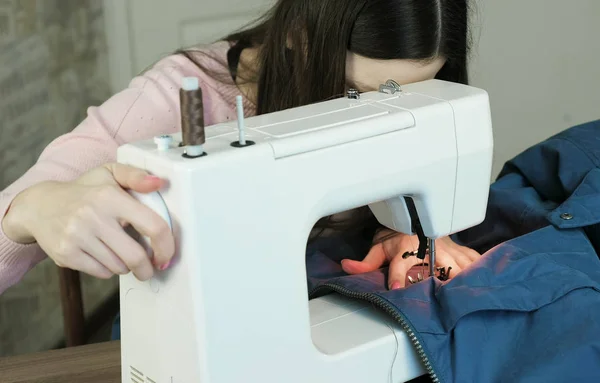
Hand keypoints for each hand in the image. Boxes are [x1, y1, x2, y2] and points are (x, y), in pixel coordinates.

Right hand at [2, 163, 174, 280]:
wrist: (39, 206)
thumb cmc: (84, 191)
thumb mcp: (109, 173)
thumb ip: (136, 175)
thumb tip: (159, 182)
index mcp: (110, 196)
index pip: (152, 226)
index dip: (166, 246)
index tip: (166, 255)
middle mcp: (93, 216)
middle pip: (135, 256)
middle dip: (147, 268)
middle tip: (149, 268)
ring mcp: (77, 237)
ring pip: (118, 267)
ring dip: (125, 265)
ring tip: (119, 252)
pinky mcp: (66, 254)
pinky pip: (101, 272)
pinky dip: (108, 269)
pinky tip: (102, 254)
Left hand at [341, 230, 479, 289]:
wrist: (414, 215)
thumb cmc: (397, 234)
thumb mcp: (379, 247)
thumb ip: (366, 261)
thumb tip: (346, 266)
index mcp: (404, 247)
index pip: (399, 265)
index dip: (396, 278)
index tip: (396, 290)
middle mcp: (427, 247)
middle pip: (439, 264)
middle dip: (445, 279)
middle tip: (450, 295)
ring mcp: (446, 247)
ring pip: (459, 262)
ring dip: (465, 276)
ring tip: (472, 292)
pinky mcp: (459, 248)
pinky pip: (473, 258)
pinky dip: (480, 268)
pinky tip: (488, 279)